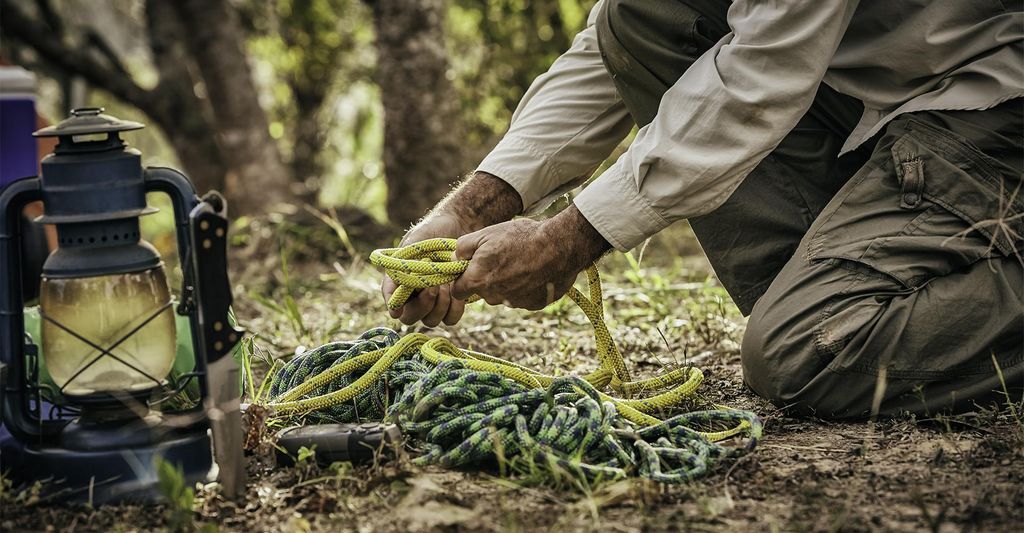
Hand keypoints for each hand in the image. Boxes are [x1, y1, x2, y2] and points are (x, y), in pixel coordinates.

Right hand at [382, 212, 471, 325]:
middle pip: (411, 318)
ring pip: (431, 320)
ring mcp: (434, 302)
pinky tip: (459, 290)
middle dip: (422, 304)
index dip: (395, 308)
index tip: (398, 310)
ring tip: (447, 282)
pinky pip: (451, 318)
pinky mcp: (453, 303)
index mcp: (400, 283)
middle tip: (433, 285)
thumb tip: (394, 285)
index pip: (393, 304)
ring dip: (440, 304)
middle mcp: (415, 297)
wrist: (459, 226)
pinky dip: (455, 307)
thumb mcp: (413, 244)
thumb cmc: (431, 233)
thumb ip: (402, 263)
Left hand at [451, 205, 610, 309]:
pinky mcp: (533, 305)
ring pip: (502, 295)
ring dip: (506, 283)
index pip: (457, 291)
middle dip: (486, 279)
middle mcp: (494, 297)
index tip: (471, 267)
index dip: (461, 278)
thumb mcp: (485, 234)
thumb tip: (455, 257)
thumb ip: (463, 247)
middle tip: (500, 259)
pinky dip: (525, 287)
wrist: (559, 245)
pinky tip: (534, 270)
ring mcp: (514, 303)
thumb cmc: (520, 237)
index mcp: (477, 281)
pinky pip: (522, 297)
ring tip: (520, 261)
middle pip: (482, 292)